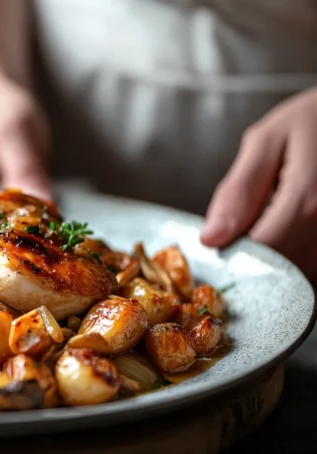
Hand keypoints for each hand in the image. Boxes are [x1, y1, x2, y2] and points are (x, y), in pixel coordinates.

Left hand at [202, 87, 316, 279]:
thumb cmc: (311, 121)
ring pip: (302, 268)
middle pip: (283, 268)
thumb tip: (211, 239)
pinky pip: (316, 259)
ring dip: (280, 253)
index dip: (235, 254)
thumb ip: (238, 192)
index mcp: (310, 200)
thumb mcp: (266, 142)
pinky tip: (292, 222)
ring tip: (275, 214)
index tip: (221, 242)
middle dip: (258, 255)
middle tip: (248, 224)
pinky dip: (298, 248)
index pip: (261, 254)